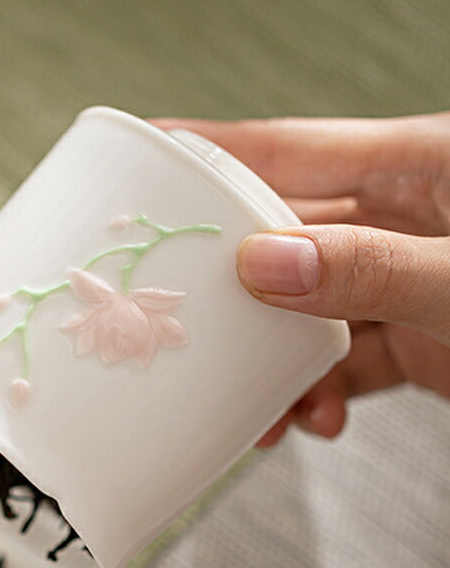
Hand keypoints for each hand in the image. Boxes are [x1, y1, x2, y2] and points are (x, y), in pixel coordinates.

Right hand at [155, 114, 449, 443]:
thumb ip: (371, 268)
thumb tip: (262, 265)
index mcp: (422, 164)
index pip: (293, 150)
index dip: (214, 152)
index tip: (144, 156)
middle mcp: (408, 216)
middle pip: (287, 238)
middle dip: (228, 283)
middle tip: (170, 307)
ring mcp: (410, 279)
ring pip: (310, 312)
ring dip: (271, 360)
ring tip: (246, 398)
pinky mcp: (422, 339)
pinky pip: (349, 363)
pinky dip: (321, 394)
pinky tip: (313, 418)